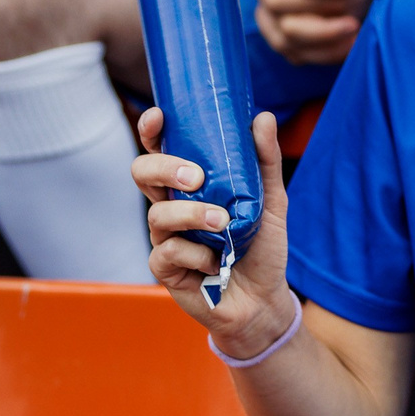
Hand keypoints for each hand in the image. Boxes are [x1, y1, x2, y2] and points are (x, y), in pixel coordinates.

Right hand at [133, 105, 297, 355]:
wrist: (264, 298)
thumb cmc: (261, 246)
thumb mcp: (271, 200)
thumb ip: (265, 161)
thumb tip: (262, 117)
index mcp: (189, 186)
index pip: (160, 150)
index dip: (151, 131)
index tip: (158, 117)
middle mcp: (171, 207)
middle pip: (142, 174)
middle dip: (163, 168)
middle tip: (195, 176)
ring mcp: (165, 238)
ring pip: (157, 215)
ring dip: (190, 215)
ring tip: (223, 222)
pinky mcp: (165, 269)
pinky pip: (166, 253)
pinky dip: (195, 254)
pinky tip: (214, 261)